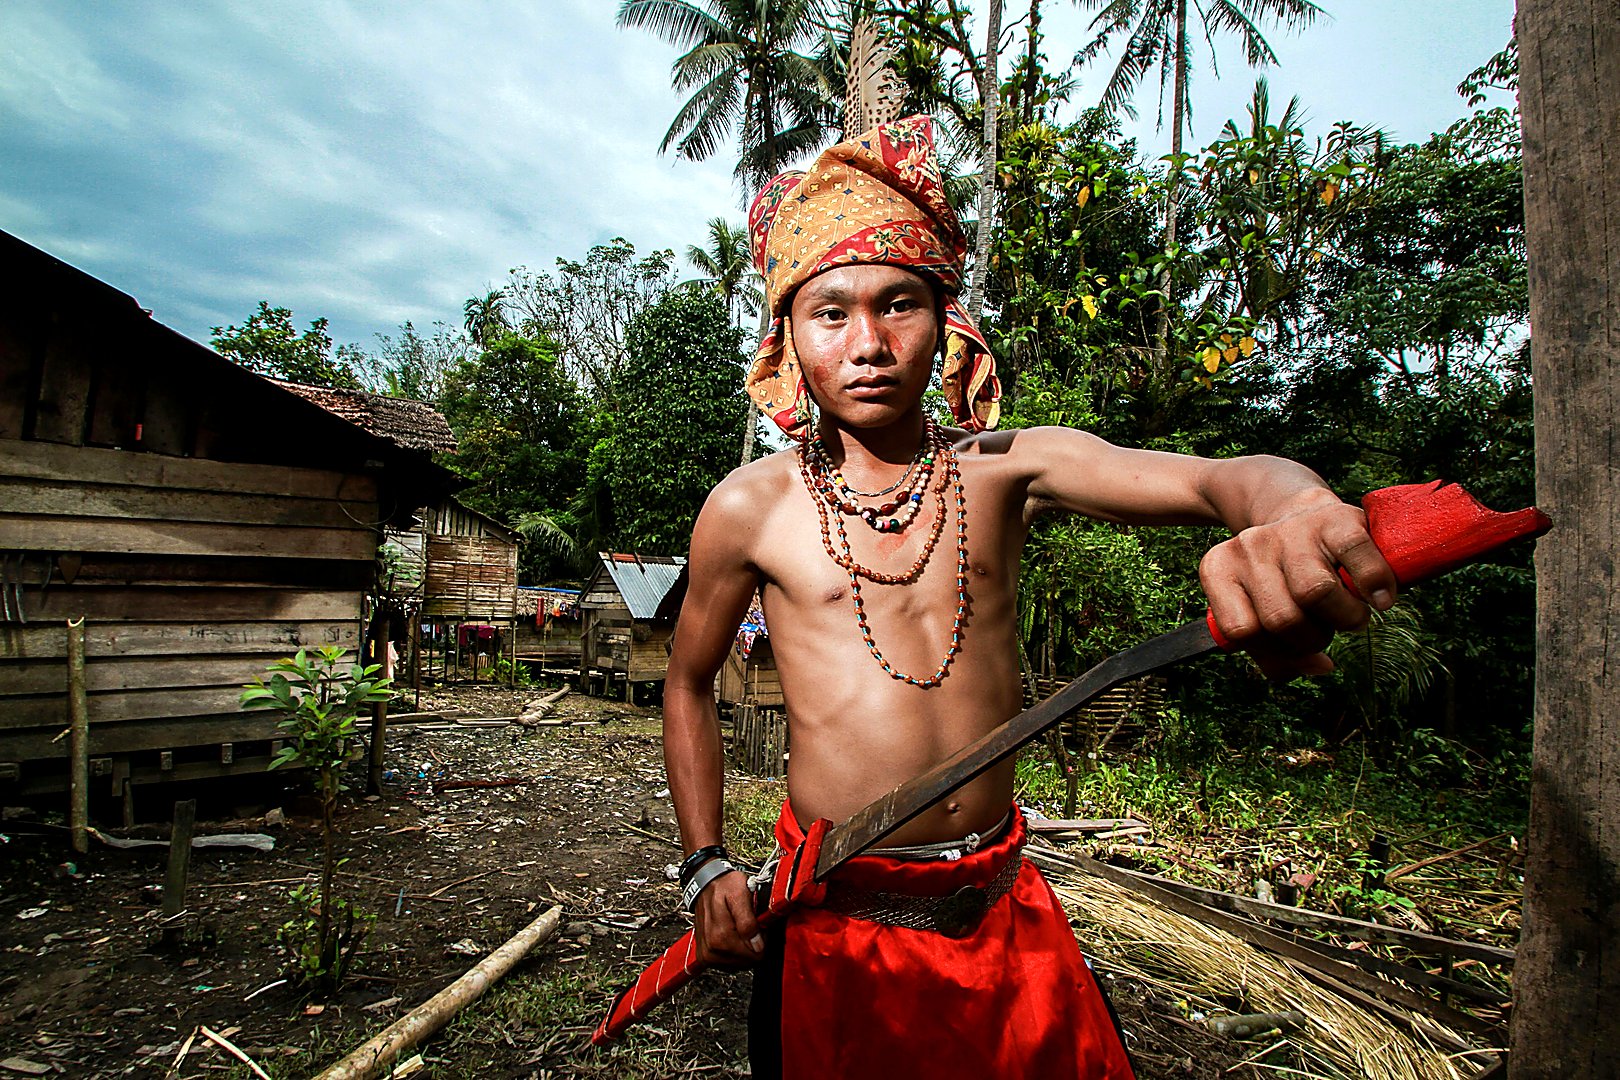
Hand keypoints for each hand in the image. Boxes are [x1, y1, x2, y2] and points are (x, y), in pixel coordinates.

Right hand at [693, 868, 763, 966]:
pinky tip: (730, 933)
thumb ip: (748, 921)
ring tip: (737, 926)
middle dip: (751, 943)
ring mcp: (707, 955)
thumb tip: (757, 945)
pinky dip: (733, 950)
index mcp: (720, 937)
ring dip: (742, 946)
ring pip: (739, 962)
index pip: (756, 954)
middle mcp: (711, 950)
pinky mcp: (705, 957)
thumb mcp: (741, 894)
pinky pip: (728, 962)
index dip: (761, 938)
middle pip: (748, 960)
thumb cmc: (724, 886)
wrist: (705, 883)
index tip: (756, 923)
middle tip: (747, 922)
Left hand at [1200, 496, 1396, 679]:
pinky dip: (1375, 588)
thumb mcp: (1261, 612)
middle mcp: (1248, 545)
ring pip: (1314, 593)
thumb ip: (1277, 655)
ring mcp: (1291, 530)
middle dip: (1311, 639)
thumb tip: (1320, 667)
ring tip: (1349, 612)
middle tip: (1324, 626)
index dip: (1275, 651)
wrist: (1306, 516)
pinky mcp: (1335, 520)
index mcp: (1220, 569)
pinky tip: (1380, 599)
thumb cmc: (1285, 578)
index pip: (1241, 631)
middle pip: (1281, 618)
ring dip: (1344, 619)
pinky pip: (1358, 562)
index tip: (1293, 645)